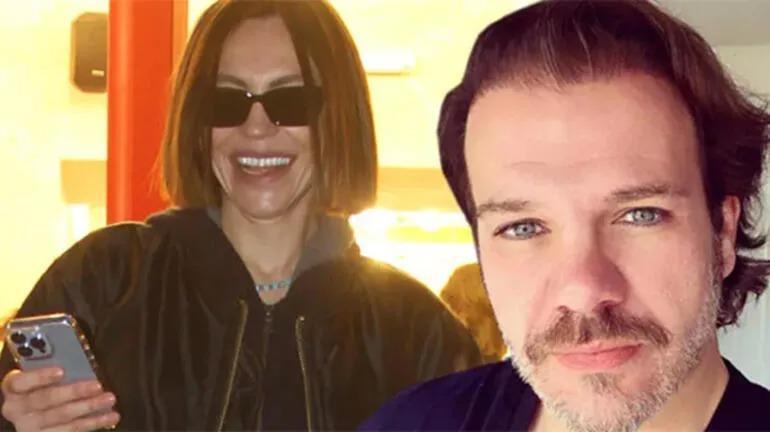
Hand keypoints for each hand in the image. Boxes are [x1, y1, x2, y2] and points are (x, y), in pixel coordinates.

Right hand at [1, 367, 118, 430]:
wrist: (31, 412)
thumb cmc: (40, 386)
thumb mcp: (40, 375)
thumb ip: (53, 367)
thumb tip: (80, 362)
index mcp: (14, 387)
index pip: (20, 381)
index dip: (40, 376)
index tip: (61, 371)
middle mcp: (17, 409)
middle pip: (45, 400)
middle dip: (74, 392)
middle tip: (97, 385)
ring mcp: (30, 426)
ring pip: (61, 417)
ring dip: (88, 408)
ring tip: (108, 399)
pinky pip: (71, 430)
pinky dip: (93, 422)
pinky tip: (109, 416)